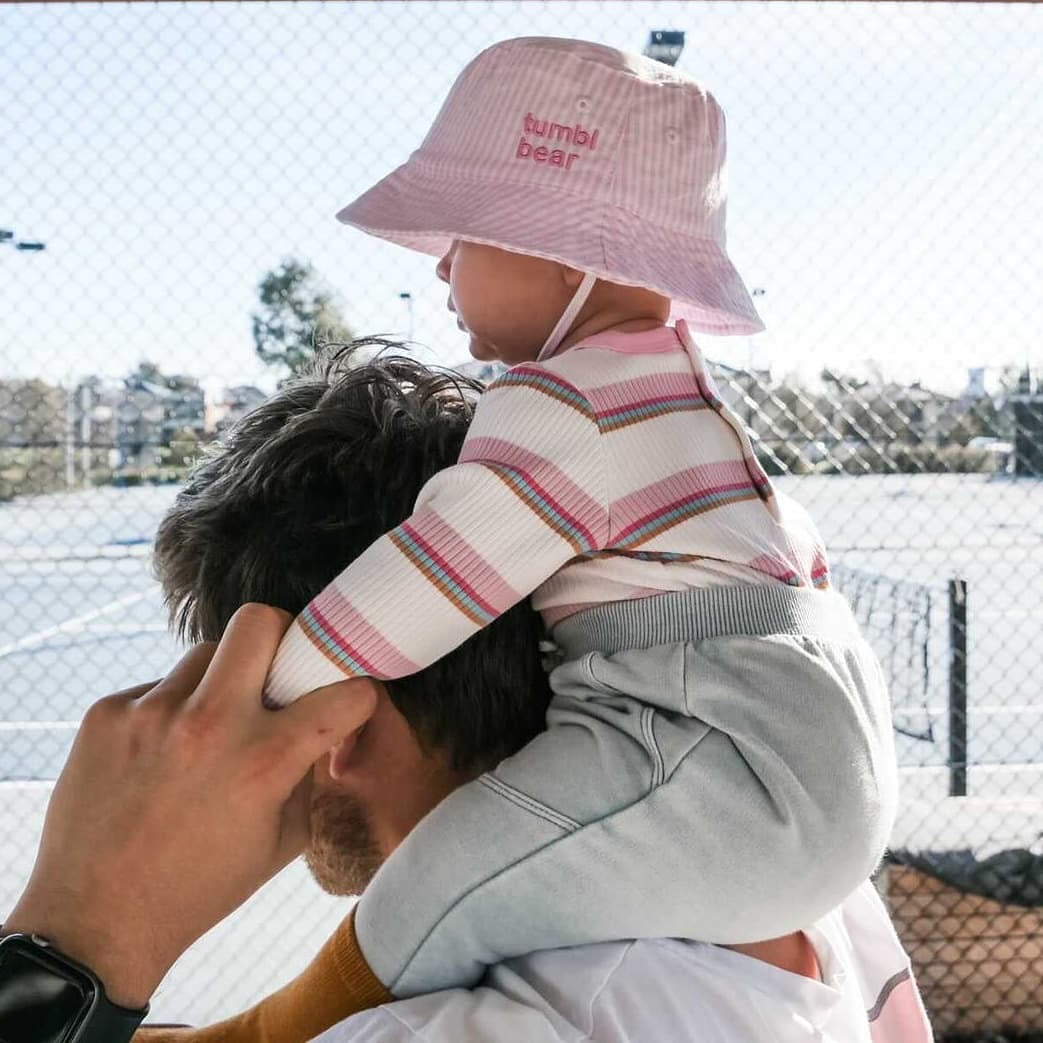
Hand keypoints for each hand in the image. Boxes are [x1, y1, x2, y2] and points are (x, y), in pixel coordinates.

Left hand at [4, 604, 376, 1008]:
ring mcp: (151, 713)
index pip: (343, 693)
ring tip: (208, 728)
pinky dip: (171, 712)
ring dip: (221, 681)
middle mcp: (209, 723)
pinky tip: (160, 758)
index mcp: (264, 760)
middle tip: (278, 668)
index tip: (349, 700)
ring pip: (206, 654)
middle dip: (283, 636)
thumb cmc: (200, 888)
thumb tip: (326, 731)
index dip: (357, 695)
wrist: (97, 919)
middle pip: (259, 622)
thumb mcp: (284, 840)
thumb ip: (311, 775)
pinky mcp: (107, 714)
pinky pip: (157, 688)